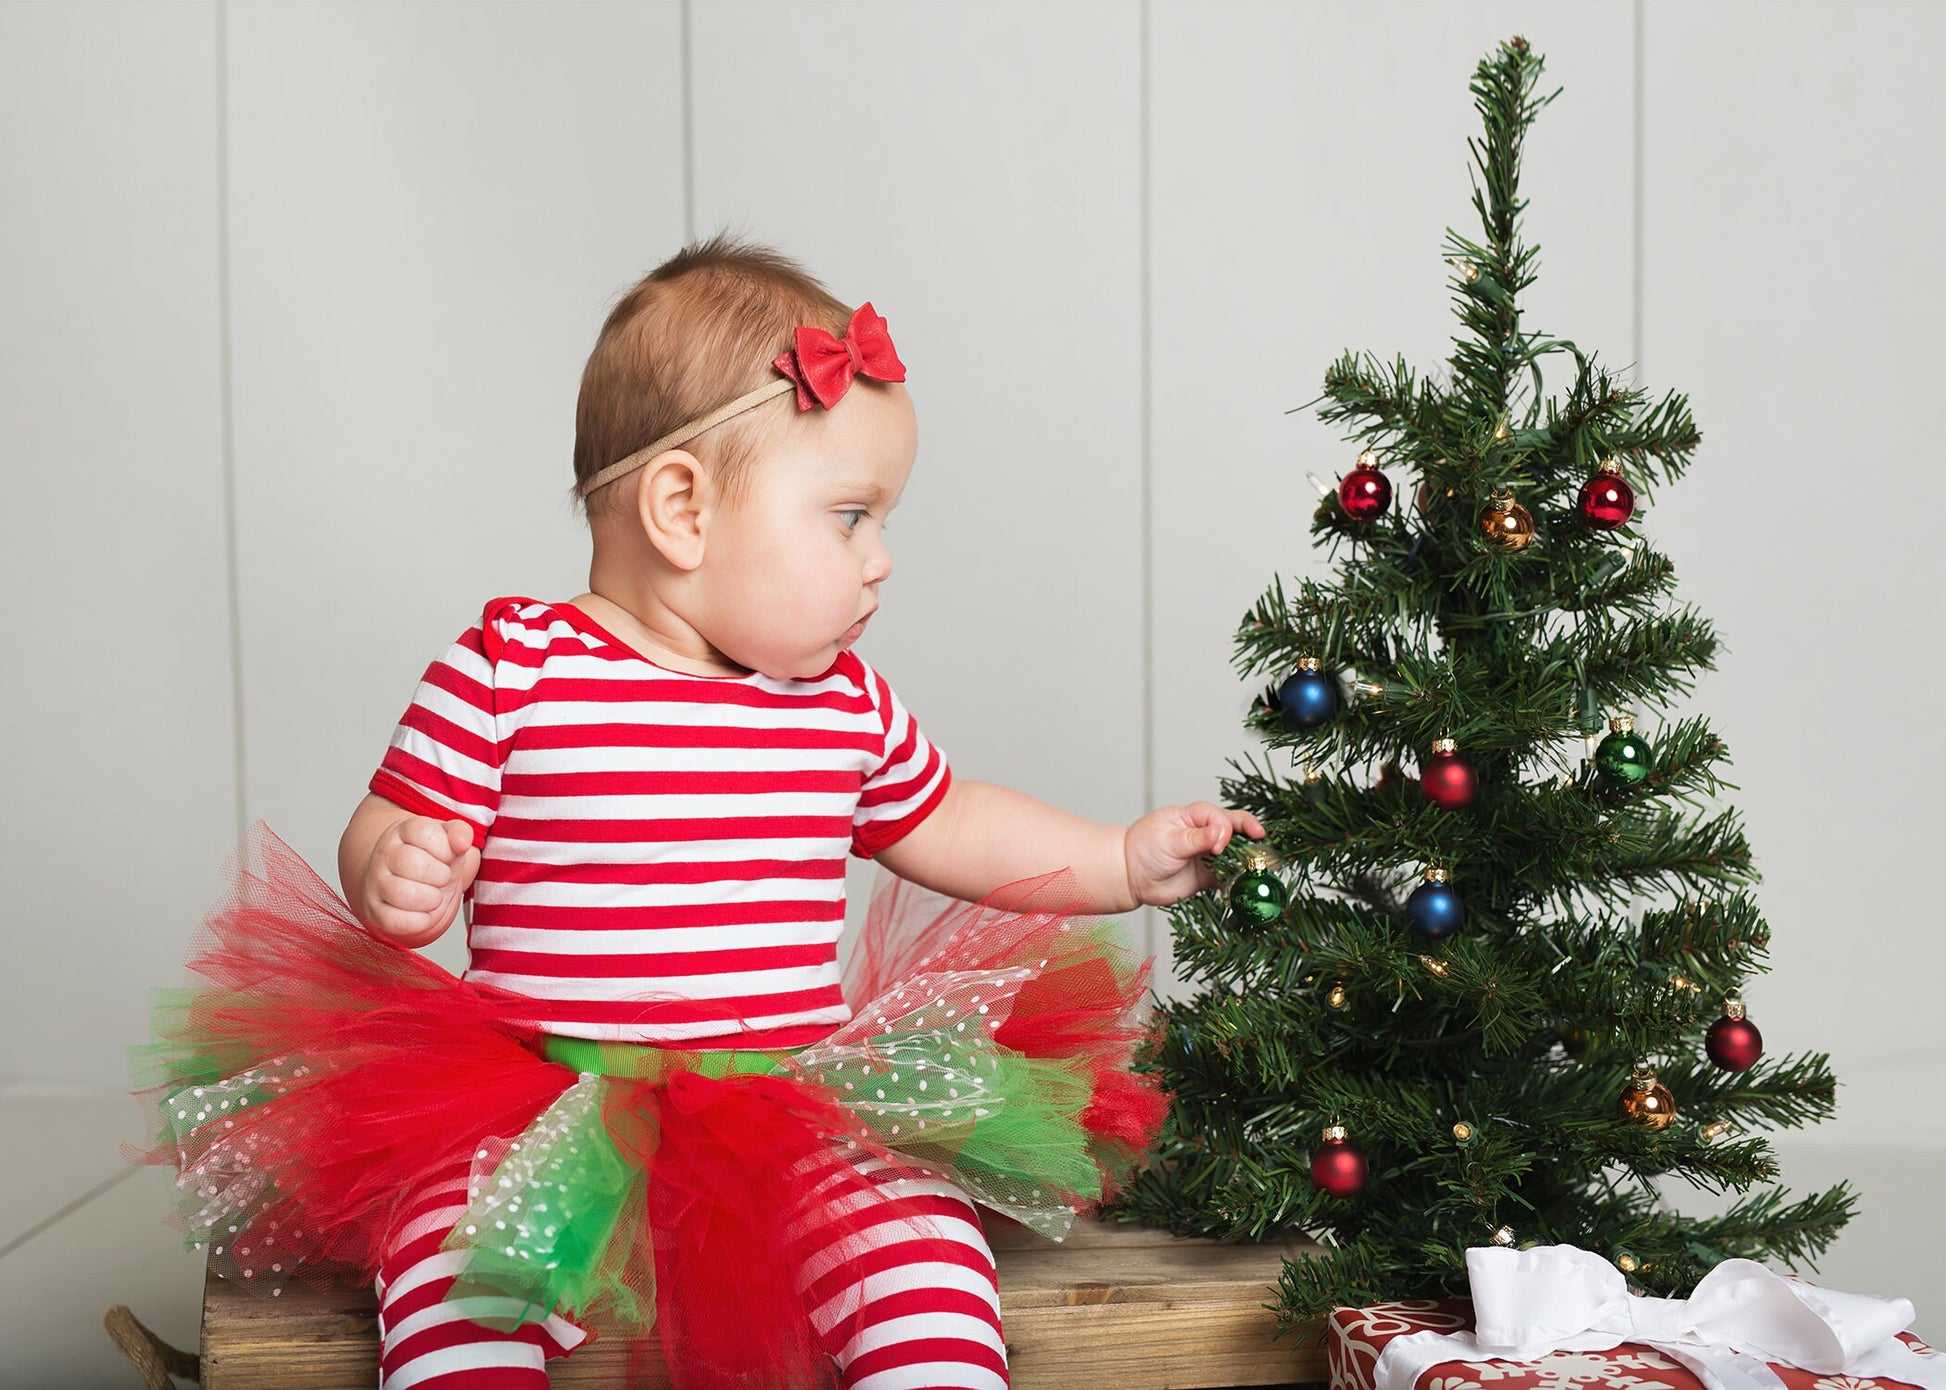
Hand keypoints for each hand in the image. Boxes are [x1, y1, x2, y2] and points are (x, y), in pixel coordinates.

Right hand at [358, 815, 479, 945]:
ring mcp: (376, 882)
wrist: (409, 884)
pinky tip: (424, 911)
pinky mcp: (375, 911)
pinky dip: (421, 921)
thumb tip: (461, 841)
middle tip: (442, 878)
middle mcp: (384, 854)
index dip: (446, 848)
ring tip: (434, 895)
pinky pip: (398, 921)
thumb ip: (459, 833)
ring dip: (431, 899)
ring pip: (404, 894)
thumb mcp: (449, 842)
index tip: (448, 856)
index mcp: (403, 830)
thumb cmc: (432, 860)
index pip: (425, 832)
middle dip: (440, 875)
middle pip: (413, 863)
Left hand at [1123, 802, 1265, 907]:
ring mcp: (1210, 854)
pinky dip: (1241, 878)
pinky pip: (1231, 875)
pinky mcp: (1210, 876)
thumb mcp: (1168, 840)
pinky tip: (1248, 882)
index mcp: (1195, 817)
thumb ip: (1195, 838)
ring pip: (1237, 852)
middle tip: (1262, 840)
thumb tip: (1221, 832)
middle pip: (1236, 828)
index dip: (1225, 829)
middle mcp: (1206, 833)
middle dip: (1251, 832)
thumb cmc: (1145, 849)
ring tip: (1261, 863)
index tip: (1218, 847)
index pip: (1220, 817)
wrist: (1132, 877)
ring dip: (1249, 856)